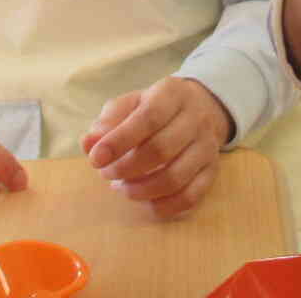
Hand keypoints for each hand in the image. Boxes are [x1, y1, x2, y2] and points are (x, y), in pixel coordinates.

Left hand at [81, 76, 231, 219]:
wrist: (201, 109)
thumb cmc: (155, 108)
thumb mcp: (131, 104)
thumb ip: (108, 121)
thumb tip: (88, 143)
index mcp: (172, 94)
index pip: (148, 118)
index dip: (120, 141)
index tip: (95, 159)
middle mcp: (196, 119)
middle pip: (161, 150)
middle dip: (125, 168)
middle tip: (106, 173)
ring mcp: (207, 147)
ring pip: (175, 177)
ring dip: (140, 190)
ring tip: (121, 186)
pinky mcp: (212, 171)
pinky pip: (189, 197)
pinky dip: (162, 206)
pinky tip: (144, 199)